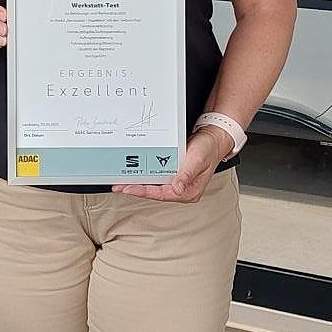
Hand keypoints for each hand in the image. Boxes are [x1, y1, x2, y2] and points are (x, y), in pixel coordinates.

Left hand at [112, 127, 232, 202]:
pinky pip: (156, 175)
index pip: (161, 194)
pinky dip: (145, 174)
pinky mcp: (173, 173)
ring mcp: (177, 181)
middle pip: (154, 191)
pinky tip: (136, 171)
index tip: (128, 189)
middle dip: (136, 188)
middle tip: (119, 186)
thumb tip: (177, 188)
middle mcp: (181, 189)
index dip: (143, 192)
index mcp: (188, 191)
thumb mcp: (198, 159)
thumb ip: (187, 174)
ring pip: (154, 184)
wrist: (213, 138)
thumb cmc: (208, 149)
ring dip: (139, 182)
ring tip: (122, 180)